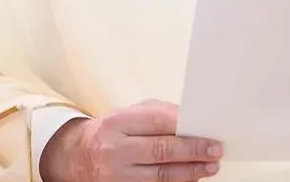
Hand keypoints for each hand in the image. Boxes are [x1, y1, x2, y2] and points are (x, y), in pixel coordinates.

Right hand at [40, 100, 222, 181]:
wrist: (75, 158)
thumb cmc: (109, 133)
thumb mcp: (126, 115)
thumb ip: (156, 115)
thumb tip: (190, 123)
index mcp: (116, 123)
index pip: (157, 122)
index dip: (186, 128)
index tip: (208, 131)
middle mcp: (114, 150)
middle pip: (161, 151)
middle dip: (193, 151)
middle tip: (215, 150)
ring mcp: (115, 175)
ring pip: (161, 176)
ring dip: (190, 172)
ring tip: (209, 167)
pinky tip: (190, 179)